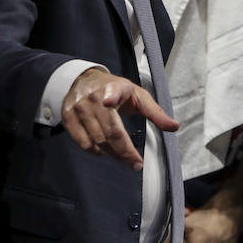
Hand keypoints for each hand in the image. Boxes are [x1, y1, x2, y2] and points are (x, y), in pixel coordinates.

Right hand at [62, 68, 178, 169]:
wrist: (84, 79)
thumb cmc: (115, 89)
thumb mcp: (137, 95)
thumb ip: (155, 112)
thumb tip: (174, 127)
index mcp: (114, 88)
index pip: (112, 91)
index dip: (110, 95)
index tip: (108, 101)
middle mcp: (94, 96)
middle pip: (109, 131)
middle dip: (124, 152)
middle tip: (136, 164)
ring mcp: (79, 107)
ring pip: (97, 140)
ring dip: (112, 153)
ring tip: (122, 155)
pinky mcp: (68, 117)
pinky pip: (83, 143)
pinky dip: (95, 151)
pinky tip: (104, 150)